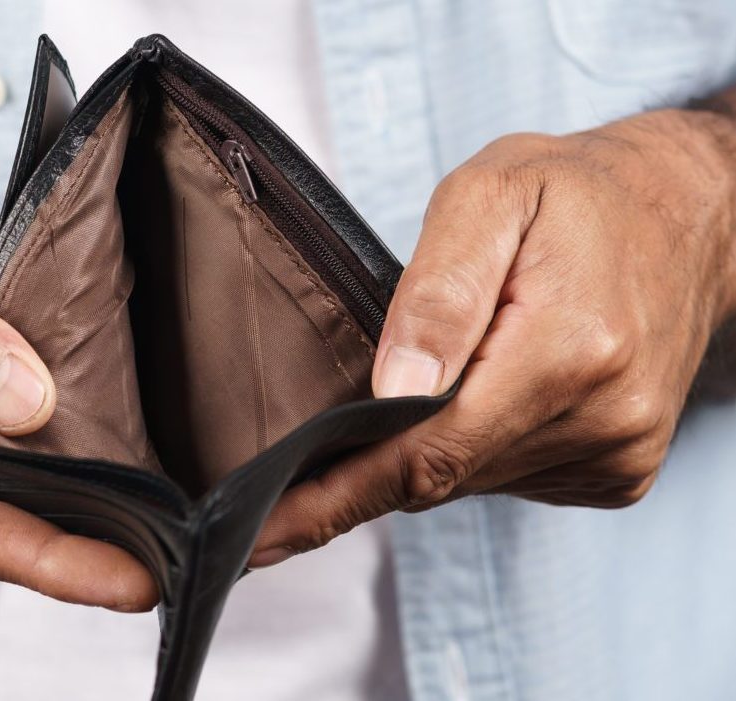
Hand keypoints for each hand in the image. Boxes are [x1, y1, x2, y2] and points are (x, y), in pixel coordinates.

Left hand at [251, 108, 735, 565]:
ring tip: (426, 376)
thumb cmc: (577, 193)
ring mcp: (616, 452)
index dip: (335, 499)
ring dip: (428, 446)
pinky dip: (474, 448)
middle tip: (296, 462)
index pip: (426, 453)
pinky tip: (480, 393)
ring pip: (472, 480)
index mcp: (569, 351)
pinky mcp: (618, 468)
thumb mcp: (491, 195)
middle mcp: (602, 419)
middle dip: (363, 470)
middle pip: (442, 475)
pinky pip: (511, 477)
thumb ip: (438, 292)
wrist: (687, 213)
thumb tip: (392, 390)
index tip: (264, 535)